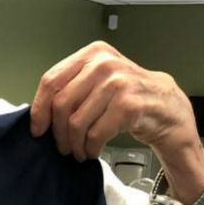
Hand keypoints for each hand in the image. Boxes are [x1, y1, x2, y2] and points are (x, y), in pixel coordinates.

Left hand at [29, 41, 198, 160]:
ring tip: (78, 151)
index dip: (39, 109)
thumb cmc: (127, 94)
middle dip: (58, 132)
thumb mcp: (98, 80)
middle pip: (61, 104)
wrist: (166, 105)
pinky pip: (96, 133)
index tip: (38, 128)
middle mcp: (104, 64)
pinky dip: (91, 148)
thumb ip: (72, 87)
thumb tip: (40, 114)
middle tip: (62, 146)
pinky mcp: (129, 105)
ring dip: (75, 144)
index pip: (51, 81)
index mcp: (92, 54)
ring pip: (77, 122)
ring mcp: (118, 83)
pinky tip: (93, 150)